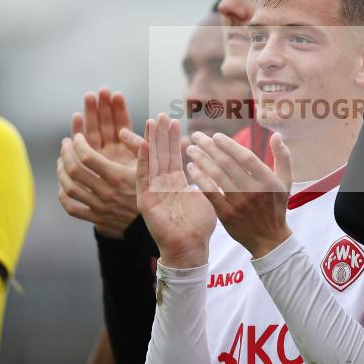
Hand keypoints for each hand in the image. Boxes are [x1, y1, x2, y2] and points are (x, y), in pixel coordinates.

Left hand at [57, 88, 143, 237]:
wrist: (153, 224)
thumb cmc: (154, 191)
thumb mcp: (153, 168)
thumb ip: (143, 146)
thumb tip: (137, 126)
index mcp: (119, 177)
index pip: (88, 158)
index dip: (79, 143)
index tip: (77, 137)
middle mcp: (107, 192)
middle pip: (75, 171)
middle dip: (66, 153)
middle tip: (65, 144)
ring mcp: (100, 207)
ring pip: (69, 188)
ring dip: (61, 171)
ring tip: (61, 160)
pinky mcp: (96, 218)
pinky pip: (72, 207)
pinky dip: (63, 195)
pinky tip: (63, 184)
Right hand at [136, 114, 215, 266]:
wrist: (191, 249)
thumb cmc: (200, 226)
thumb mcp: (206, 195)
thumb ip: (207, 179)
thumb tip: (220, 164)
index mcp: (175, 183)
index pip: (173, 156)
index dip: (173, 139)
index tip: (175, 121)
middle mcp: (161, 185)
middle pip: (160, 155)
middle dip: (161, 135)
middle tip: (162, 115)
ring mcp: (152, 192)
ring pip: (151, 162)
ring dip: (151, 142)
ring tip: (152, 122)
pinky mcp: (145, 201)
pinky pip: (143, 178)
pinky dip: (144, 161)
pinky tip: (145, 145)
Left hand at [185, 132, 292, 258]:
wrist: (269, 239)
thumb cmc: (276, 205)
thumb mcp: (286, 181)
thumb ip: (282, 156)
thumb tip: (276, 135)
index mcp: (267, 180)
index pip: (246, 157)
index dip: (229, 145)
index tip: (216, 135)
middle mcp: (253, 191)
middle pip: (227, 164)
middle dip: (209, 147)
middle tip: (197, 136)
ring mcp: (239, 203)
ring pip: (216, 176)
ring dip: (201, 160)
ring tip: (191, 149)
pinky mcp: (226, 214)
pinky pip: (210, 192)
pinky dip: (199, 179)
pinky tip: (191, 168)